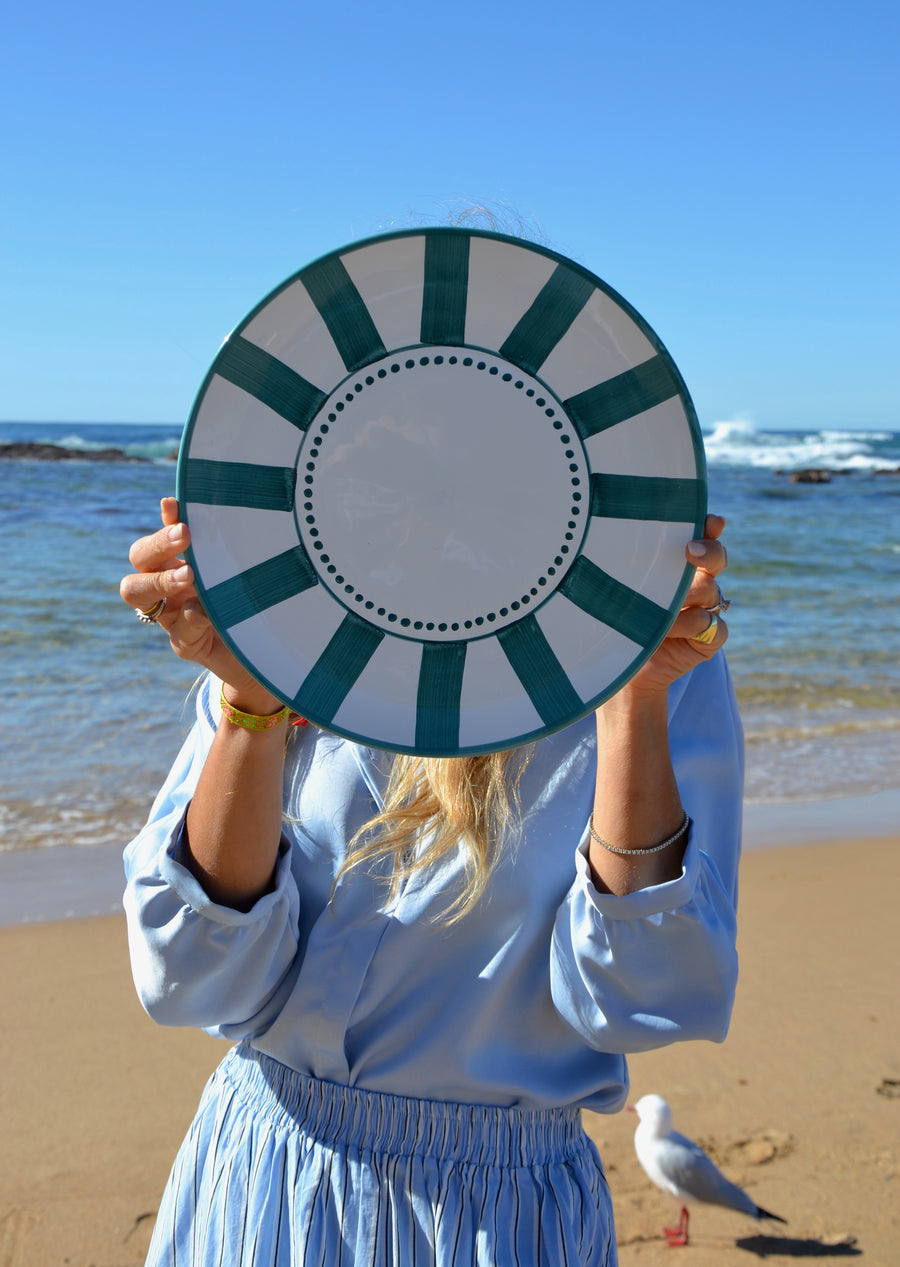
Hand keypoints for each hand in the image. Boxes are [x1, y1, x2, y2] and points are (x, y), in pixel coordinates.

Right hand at [120, 497, 281, 712]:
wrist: (267, 646)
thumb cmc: (247, 598)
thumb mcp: (232, 566)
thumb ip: (213, 541)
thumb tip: (189, 504)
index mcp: (172, 569)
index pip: (148, 548)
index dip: (159, 528)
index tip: (177, 511)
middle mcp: (164, 592)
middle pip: (136, 562)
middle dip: (157, 547)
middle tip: (186, 537)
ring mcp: (171, 619)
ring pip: (138, 597)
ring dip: (161, 580)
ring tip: (189, 574)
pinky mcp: (186, 645)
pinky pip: (180, 632)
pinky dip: (195, 618)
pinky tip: (212, 611)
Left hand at [621, 513, 729, 699]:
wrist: (617, 663)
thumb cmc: (612, 616)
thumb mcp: (617, 584)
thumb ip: (630, 562)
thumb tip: (623, 528)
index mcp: (677, 565)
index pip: (703, 537)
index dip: (709, 527)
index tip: (712, 522)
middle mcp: (695, 584)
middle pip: (716, 558)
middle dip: (709, 551)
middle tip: (690, 552)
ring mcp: (704, 611)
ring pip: (710, 591)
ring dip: (683, 598)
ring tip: (655, 610)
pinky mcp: (708, 640)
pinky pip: (713, 626)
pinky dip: (693, 626)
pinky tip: (668, 632)